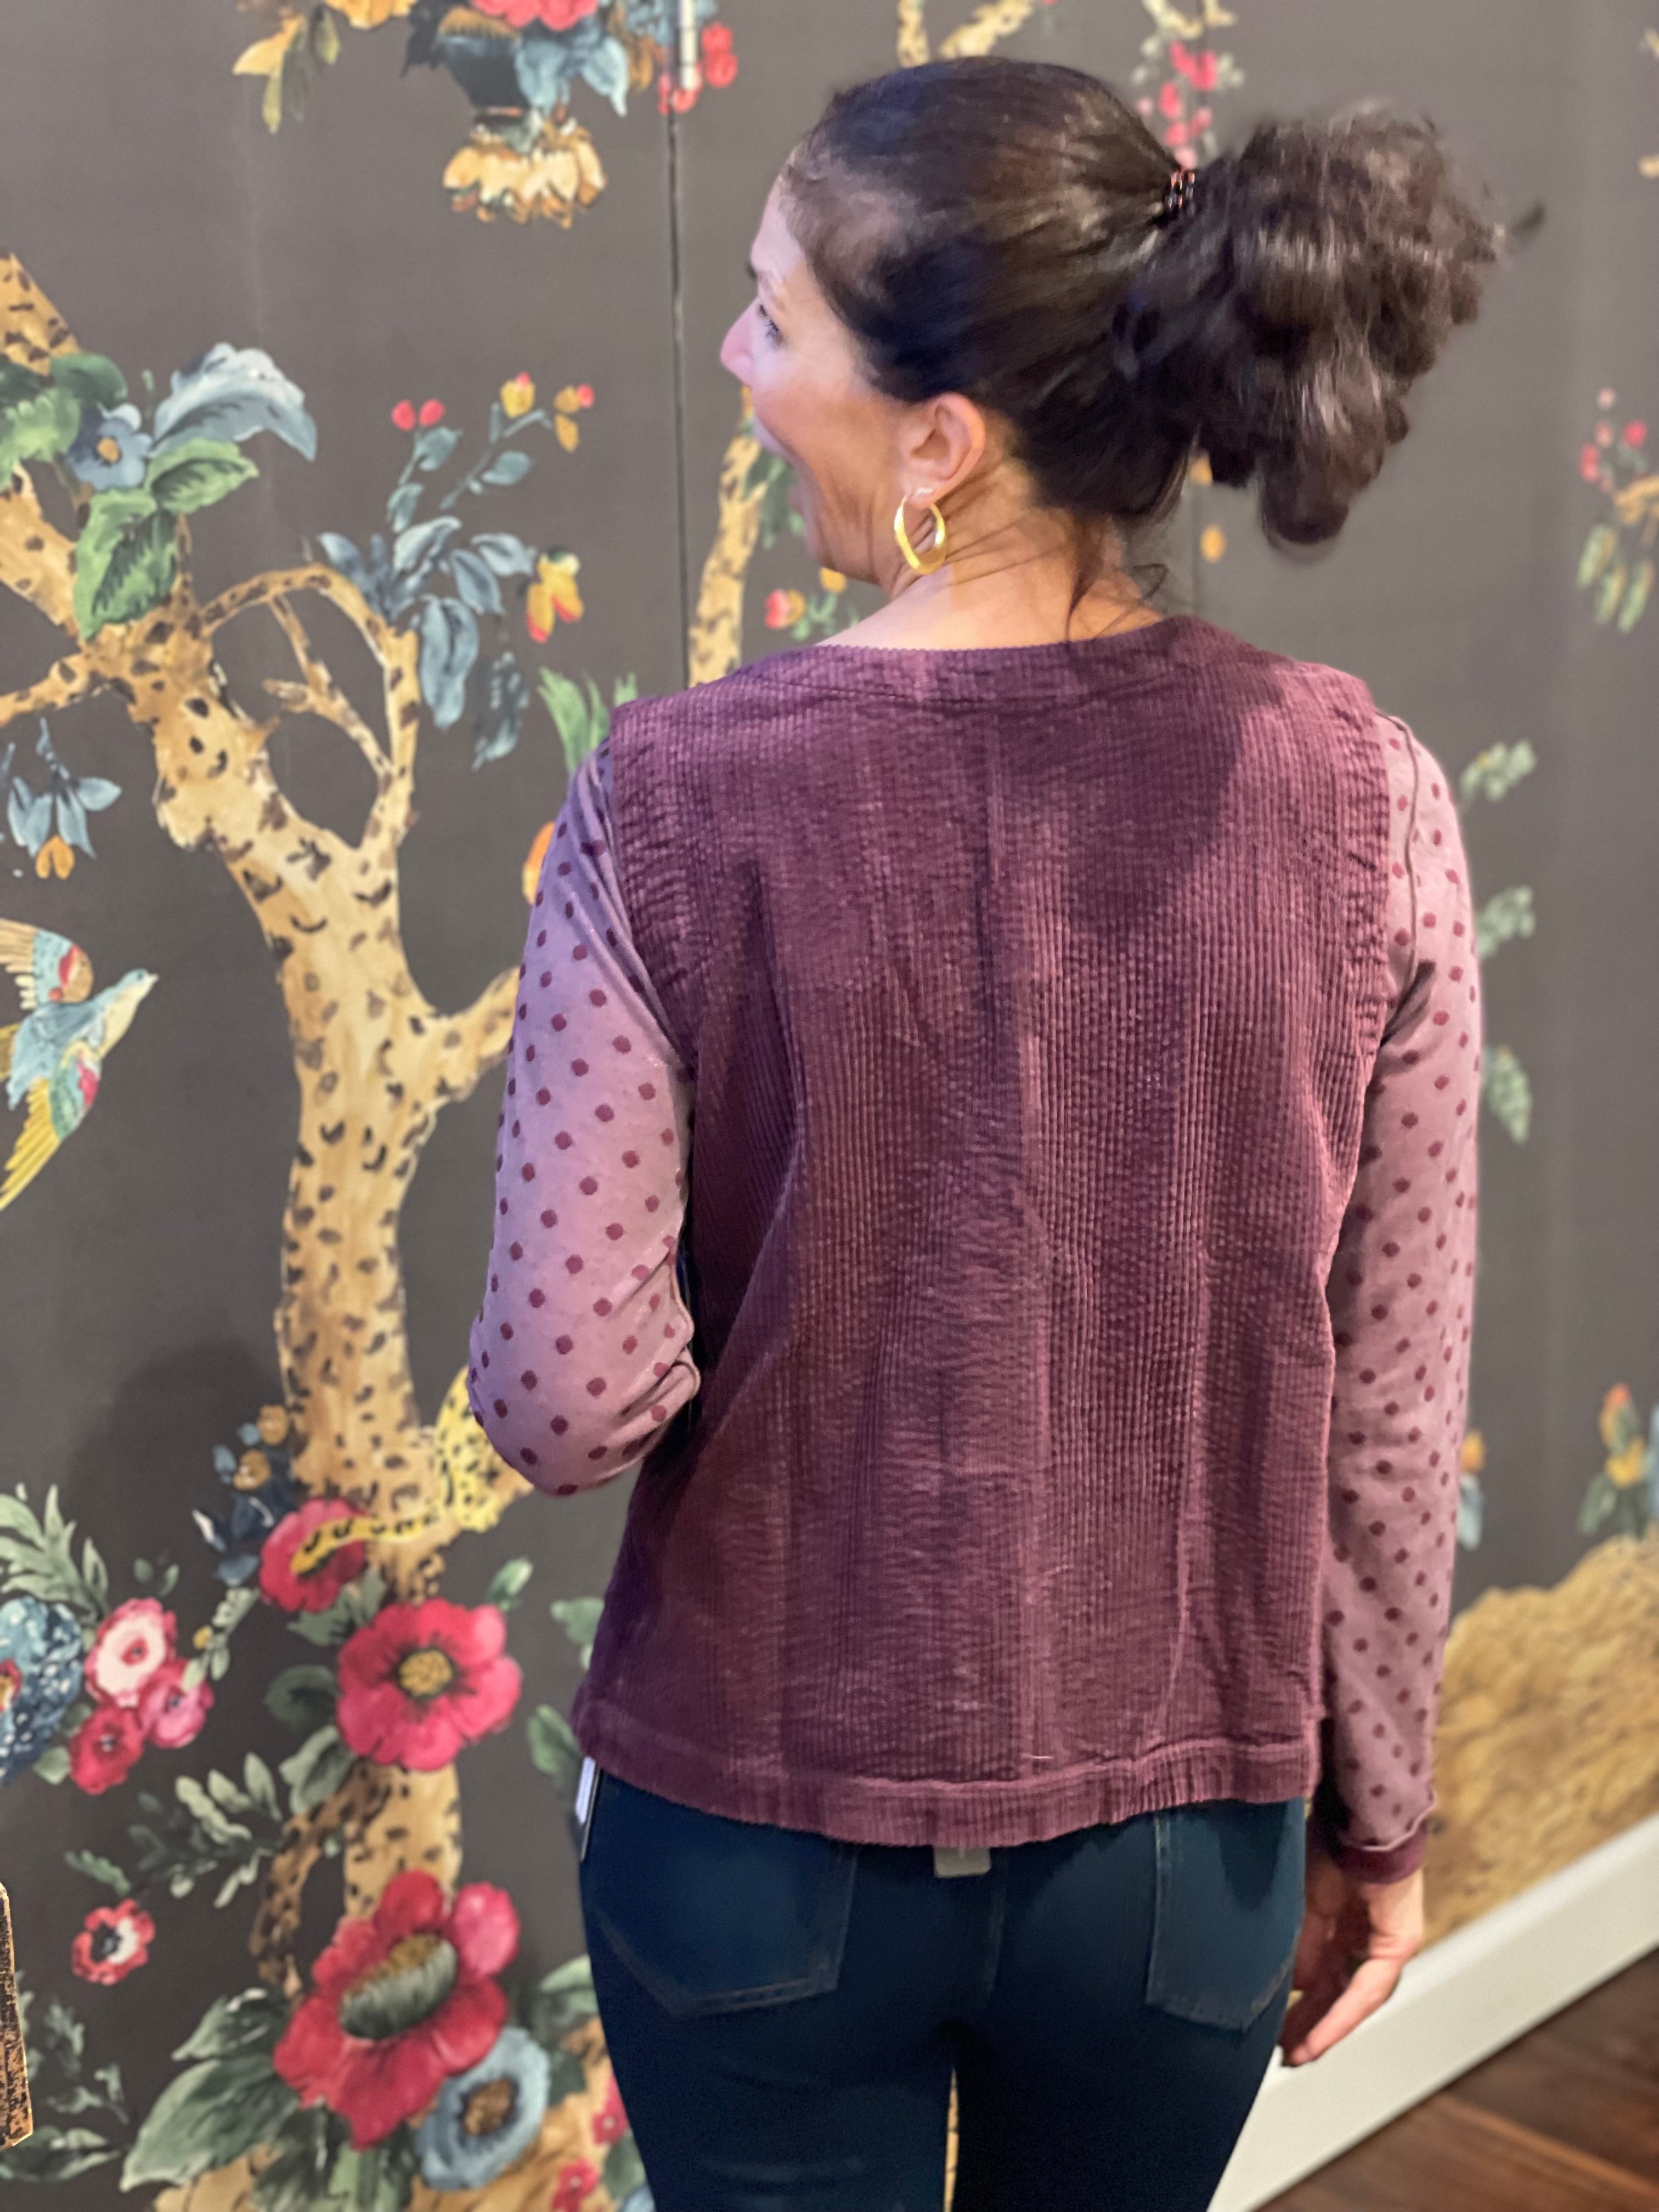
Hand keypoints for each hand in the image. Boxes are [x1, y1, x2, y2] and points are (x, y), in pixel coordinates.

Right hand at [1278, 1835, 1423, 2063]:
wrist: (1361, 1817)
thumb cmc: (1333, 1844)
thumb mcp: (1306, 1902)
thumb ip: (1303, 1946)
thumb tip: (1297, 1987)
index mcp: (1342, 1920)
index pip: (1323, 1972)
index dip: (1301, 2003)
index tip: (1276, 2028)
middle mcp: (1365, 1935)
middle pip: (1337, 1991)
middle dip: (1310, 2022)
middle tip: (1283, 2051)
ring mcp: (1385, 1941)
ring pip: (1352, 1998)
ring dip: (1324, 2027)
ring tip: (1296, 2054)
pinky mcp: (1399, 1943)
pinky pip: (1367, 1988)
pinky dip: (1342, 2014)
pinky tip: (1319, 2036)